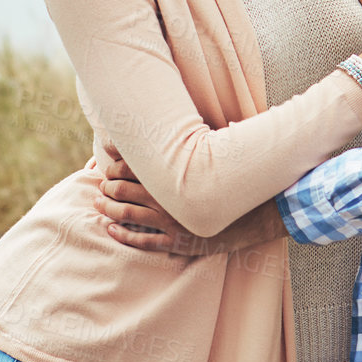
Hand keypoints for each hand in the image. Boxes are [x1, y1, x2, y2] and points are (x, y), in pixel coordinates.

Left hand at [95, 154, 286, 253]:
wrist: (262, 212)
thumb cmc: (236, 178)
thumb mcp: (215, 151)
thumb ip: (194, 138)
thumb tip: (177, 119)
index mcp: (172, 172)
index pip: (129, 165)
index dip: (113, 165)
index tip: (108, 165)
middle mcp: (167, 196)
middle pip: (122, 189)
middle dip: (107, 187)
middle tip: (101, 186)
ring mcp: (171, 220)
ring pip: (127, 214)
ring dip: (108, 208)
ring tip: (99, 204)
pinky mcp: (179, 241)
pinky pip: (143, 241)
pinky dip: (123, 235)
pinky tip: (111, 230)